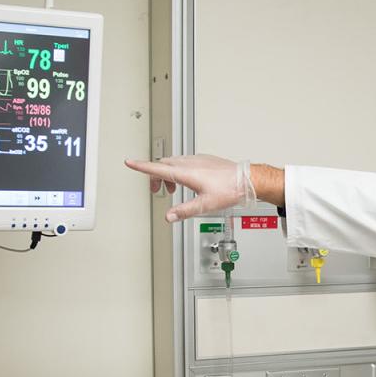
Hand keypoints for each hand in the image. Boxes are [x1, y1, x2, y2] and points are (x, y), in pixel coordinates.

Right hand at [125, 155, 254, 221]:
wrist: (246, 180)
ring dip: (168, 174)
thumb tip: (169, 216)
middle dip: (155, 176)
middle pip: (163, 165)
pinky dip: (179, 170)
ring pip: (174, 162)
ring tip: (172, 189)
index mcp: (185, 173)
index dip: (141, 166)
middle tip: (156, 190)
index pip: (157, 168)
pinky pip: (185, 162)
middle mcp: (189, 163)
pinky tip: (187, 182)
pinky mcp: (204, 160)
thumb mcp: (204, 205)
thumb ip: (184, 211)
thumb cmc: (229, 190)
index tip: (129, 162)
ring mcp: (197, 160)